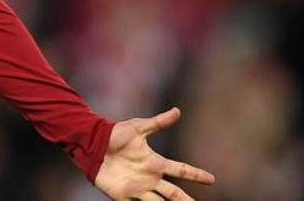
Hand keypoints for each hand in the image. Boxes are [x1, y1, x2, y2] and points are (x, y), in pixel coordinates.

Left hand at [95, 107, 214, 199]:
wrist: (91, 144)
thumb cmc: (114, 134)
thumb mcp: (137, 128)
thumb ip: (158, 122)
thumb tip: (178, 111)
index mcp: (155, 163)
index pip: (181, 170)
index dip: (196, 174)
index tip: (212, 179)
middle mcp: (149, 177)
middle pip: (174, 194)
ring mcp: (137, 188)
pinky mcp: (123, 195)